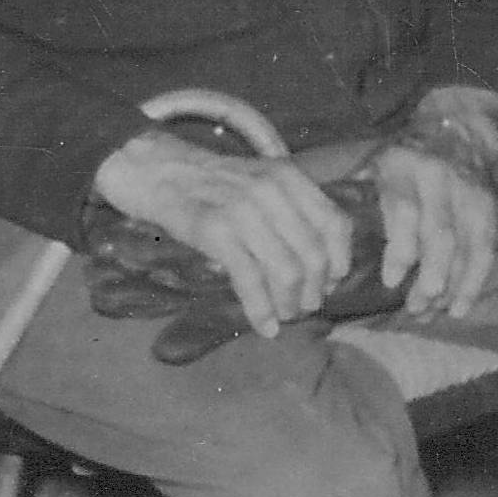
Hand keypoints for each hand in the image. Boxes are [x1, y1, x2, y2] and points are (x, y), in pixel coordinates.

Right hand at [92, 131, 353, 341]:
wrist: (158, 170)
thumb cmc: (213, 184)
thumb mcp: (261, 182)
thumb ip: (292, 210)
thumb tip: (323, 264)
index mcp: (289, 177)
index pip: (334, 223)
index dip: (339, 259)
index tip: (333, 282)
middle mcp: (272, 191)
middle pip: (313, 252)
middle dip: (315, 289)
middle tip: (306, 308)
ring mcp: (244, 210)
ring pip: (286, 270)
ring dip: (290, 303)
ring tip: (285, 316)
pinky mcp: (215, 232)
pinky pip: (250, 280)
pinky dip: (261, 310)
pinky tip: (265, 326)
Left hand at [366, 88, 497, 318]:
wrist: (459, 129)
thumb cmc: (404, 156)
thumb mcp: (375, 163)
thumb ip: (353, 194)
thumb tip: (320, 236)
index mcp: (405, 168)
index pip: (406, 211)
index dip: (401, 250)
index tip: (391, 283)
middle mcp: (440, 181)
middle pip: (440, 234)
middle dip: (430, 276)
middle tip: (414, 309)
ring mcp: (469, 194)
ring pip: (466, 246)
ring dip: (451, 285)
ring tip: (432, 314)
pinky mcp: (489, 207)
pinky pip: (486, 248)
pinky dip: (474, 281)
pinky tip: (459, 307)